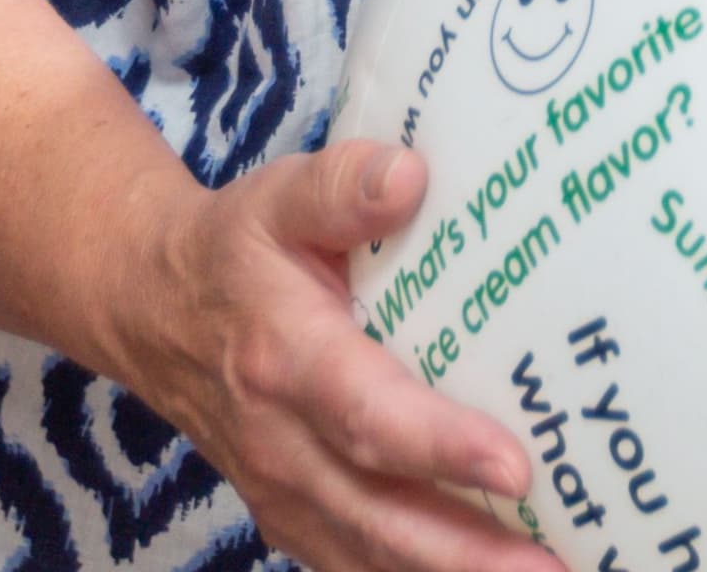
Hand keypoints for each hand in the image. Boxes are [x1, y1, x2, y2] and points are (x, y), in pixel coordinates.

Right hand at [104, 138, 556, 571]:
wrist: (151, 308)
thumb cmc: (237, 249)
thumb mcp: (280, 198)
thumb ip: (342, 184)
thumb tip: (410, 174)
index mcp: (286, 359)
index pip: (368, 416)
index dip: (440, 447)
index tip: (515, 465)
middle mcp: (282, 442)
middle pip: (380, 514)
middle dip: (470, 552)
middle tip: (555, 566)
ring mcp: (284, 493)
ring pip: (372, 555)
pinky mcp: (293, 518)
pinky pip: (357, 564)